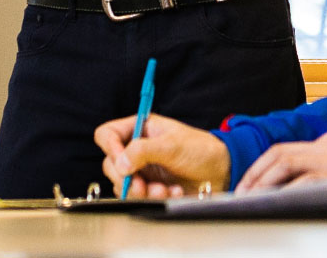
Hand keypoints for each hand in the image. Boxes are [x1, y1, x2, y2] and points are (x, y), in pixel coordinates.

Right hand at [94, 113, 231, 198]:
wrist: (219, 170)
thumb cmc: (200, 149)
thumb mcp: (172, 145)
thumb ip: (143, 151)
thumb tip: (120, 163)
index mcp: (141, 128)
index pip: (108, 134)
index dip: (110, 148)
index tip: (123, 162)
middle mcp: (137, 148)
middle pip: (111, 164)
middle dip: (126, 178)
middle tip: (142, 186)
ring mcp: (142, 168)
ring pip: (123, 184)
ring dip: (141, 191)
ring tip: (163, 190)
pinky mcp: (148, 186)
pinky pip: (137, 196)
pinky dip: (153, 197)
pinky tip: (172, 191)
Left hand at [237, 132, 326, 192]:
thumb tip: (299, 186)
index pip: (284, 150)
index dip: (261, 167)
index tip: (247, 185)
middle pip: (280, 153)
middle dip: (255, 174)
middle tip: (240, 195)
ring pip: (287, 162)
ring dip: (264, 182)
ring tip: (251, 200)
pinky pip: (307, 180)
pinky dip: (287, 191)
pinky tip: (277, 204)